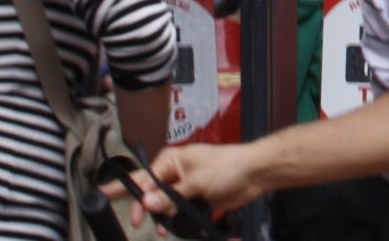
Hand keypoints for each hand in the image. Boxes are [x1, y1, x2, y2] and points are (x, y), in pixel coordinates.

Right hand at [145, 144, 261, 218]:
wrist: (254, 174)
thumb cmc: (227, 167)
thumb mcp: (196, 181)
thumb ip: (171, 195)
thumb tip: (147, 203)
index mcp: (171, 160)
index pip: (145, 179)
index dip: (136, 196)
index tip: (134, 215)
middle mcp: (175, 173)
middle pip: (150, 192)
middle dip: (144, 207)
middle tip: (137, 222)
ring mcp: (184, 188)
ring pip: (163, 205)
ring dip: (161, 217)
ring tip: (164, 228)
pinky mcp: (194, 200)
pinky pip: (177, 212)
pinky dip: (173, 220)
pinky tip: (172, 228)